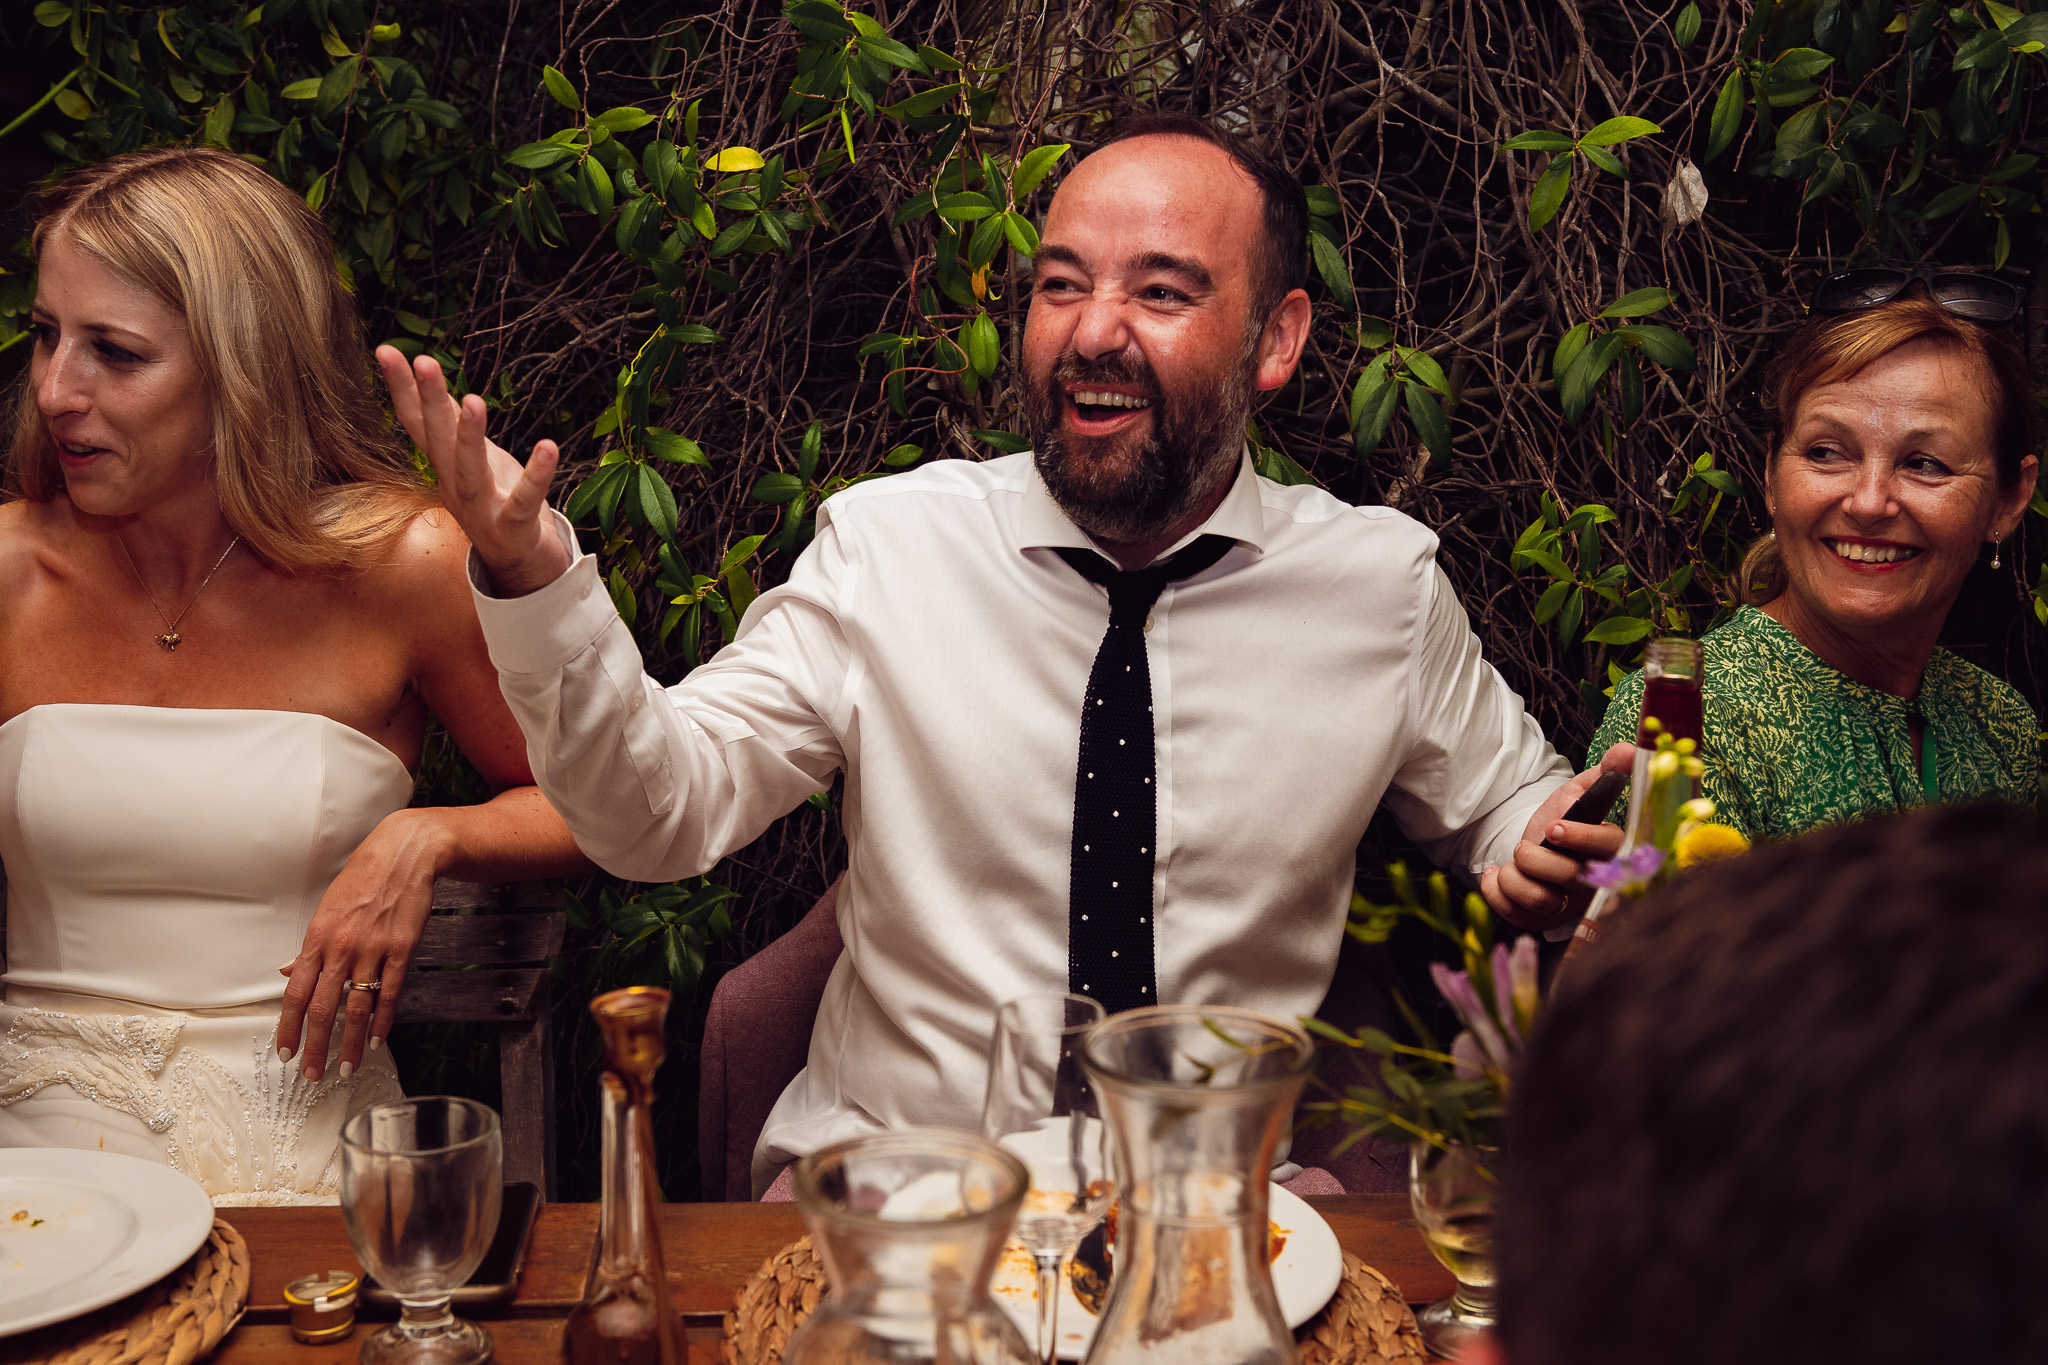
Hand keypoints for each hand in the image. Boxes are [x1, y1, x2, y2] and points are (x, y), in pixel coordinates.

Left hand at [275, 810, 448, 1080]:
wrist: (403, 855)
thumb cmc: (363, 879)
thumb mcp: (326, 909)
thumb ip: (309, 946)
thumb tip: (287, 972)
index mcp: (317, 938)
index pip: (295, 993)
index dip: (288, 1028)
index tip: (286, 1053)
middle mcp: (341, 948)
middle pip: (322, 1008)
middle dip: (315, 1046)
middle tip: (312, 1074)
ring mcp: (373, 950)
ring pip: (356, 1007)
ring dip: (350, 1042)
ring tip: (347, 1067)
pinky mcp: (401, 950)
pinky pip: (389, 993)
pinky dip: (383, 1020)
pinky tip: (378, 1039)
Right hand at [376, 346, 569, 595]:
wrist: (523, 568)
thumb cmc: (500, 507)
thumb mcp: (476, 462)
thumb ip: (456, 429)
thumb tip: (436, 388)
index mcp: (445, 469)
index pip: (417, 424)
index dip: (402, 389)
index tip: (386, 349)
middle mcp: (456, 489)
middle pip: (438, 443)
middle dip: (431, 402)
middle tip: (424, 362)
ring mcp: (483, 512)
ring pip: (470, 473)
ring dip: (470, 438)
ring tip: (475, 401)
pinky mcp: (514, 530)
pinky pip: (524, 502)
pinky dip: (536, 476)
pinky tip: (548, 447)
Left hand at [1481, 743, 1633, 928]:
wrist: (1536, 844)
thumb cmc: (1565, 819)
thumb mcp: (1581, 792)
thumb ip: (1605, 772)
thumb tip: (1628, 749)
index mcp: (1610, 850)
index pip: (1608, 849)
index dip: (1581, 839)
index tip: (1553, 828)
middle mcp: (1594, 883)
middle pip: (1570, 877)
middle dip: (1535, 857)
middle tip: (1525, 845)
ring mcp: (1569, 905)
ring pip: (1542, 900)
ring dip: (1514, 877)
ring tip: (1509, 863)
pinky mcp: (1543, 920)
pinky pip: (1516, 916)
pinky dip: (1496, 892)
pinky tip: (1495, 875)